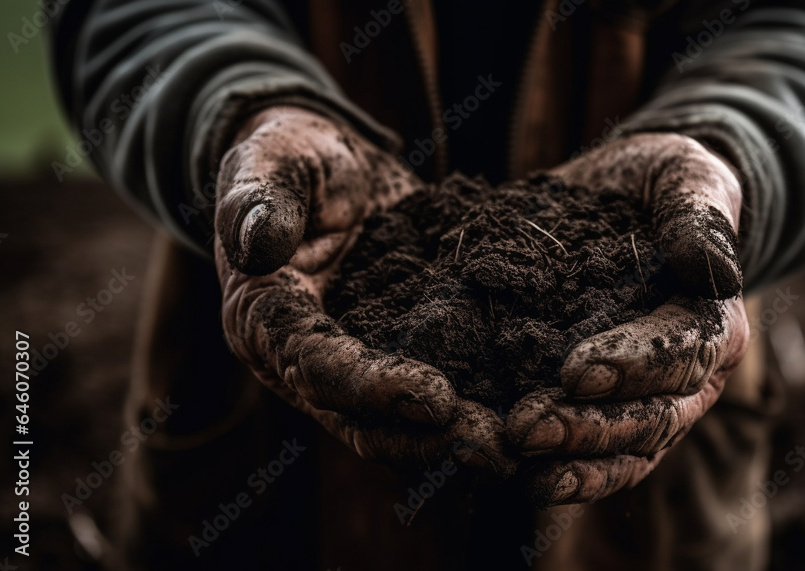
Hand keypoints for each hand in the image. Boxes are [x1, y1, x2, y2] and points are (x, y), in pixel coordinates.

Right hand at [213, 106, 513, 475]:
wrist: (327, 166)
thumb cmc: (293, 154)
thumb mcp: (273, 159)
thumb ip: (261, 198)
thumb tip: (258, 245)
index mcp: (263, 319)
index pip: (315, 366)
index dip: (372, 388)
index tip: (436, 398)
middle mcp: (301, 361)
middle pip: (361, 418)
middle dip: (427, 440)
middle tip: (495, 451)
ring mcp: (349, 366)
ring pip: (397, 425)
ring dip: (454, 443)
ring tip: (518, 452)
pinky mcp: (391, 357)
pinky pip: (427, 400)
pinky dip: (470, 415)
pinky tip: (525, 419)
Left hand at [506, 133, 749, 504]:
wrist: (635, 200)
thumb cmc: (665, 186)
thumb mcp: (686, 178)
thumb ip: (699, 216)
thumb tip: (711, 269)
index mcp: (717, 323)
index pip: (683, 354)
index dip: (635, 366)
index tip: (575, 371)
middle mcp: (693, 376)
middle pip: (654, 416)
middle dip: (591, 428)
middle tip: (526, 428)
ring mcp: (656, 400)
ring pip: (628, 450)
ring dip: (575, 461)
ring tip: (518, 461)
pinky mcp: (616, 410)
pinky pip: (605, 458)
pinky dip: (573, 475)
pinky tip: (527, 483)